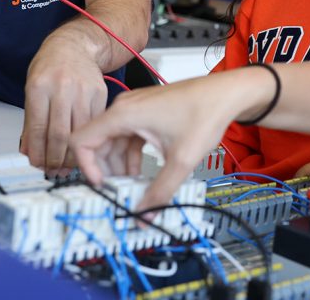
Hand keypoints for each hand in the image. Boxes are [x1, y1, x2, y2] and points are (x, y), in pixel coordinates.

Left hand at [20, 36, 106, 170]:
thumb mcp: (32, 87)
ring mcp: (83, 90)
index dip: (38, 152)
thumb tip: (30, 150)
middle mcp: (62, 88)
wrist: (75, 46)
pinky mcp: (100, 93)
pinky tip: (84, 147)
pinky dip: (89, 139)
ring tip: (68, 165)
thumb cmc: (52, 65)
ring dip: (73, 153)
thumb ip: (31, 119)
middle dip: (55, 158)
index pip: (37, 128)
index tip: (38, 164)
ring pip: (79, 131)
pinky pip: (94, 123)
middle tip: (53, 170)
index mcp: (39, 87)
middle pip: (59, 133)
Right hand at [70, 71, 259, 210]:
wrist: (227, 93)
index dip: (86, 168)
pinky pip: (128, 136)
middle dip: (106, 171)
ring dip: (120, 165)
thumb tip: (144, 216)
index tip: (102, 186)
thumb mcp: (181, 160)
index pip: (82, 141)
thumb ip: (160, 192)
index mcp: (124, 114)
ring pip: (113, 141)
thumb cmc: (205, 113)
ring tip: (133, 187)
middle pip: (98, 143)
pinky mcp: (146, 112)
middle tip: (119, 192)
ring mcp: (135, 108)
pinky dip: (131, 155)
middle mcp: (125, 107)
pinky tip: (143, 172)